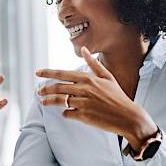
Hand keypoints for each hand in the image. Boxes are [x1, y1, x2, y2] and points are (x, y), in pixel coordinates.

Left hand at [36, 46, 156, 150]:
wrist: (128, 117)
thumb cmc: (118, 96)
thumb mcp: (107, 77)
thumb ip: (93, 64)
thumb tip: (84, 49)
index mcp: (88, 78)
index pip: (62, 74)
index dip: (47, 73)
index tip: (37, 73)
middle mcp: (84, 89)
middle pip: (58, 87)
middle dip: (45, 89)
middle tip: (38, 91)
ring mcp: (83, 103)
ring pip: (59, 100)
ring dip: (49, 101)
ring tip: (43, 102)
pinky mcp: (84, 116)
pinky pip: (67, 113)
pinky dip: (65, 113)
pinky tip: (65, 113)